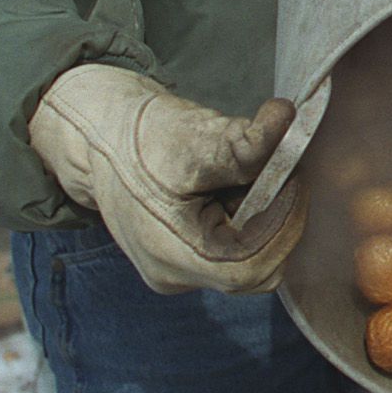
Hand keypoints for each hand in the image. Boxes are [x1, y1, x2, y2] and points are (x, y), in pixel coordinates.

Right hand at [27, 65, 309, 294]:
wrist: (99, 138)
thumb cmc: (144, 137)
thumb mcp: (197, 136)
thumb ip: (248, 140)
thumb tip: (289, 116)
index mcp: (173, 255)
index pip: (254, 265)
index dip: (284, 224)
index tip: (292, 178)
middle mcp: (173, 276)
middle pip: (256, 270)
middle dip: (277, 220)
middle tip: (278, 174)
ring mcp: (174, 274)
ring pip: (247, 263)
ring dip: (262, 220)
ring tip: (245, 179)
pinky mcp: (179, 262)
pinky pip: (231, 256)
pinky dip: (245, 223)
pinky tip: (230, 191)